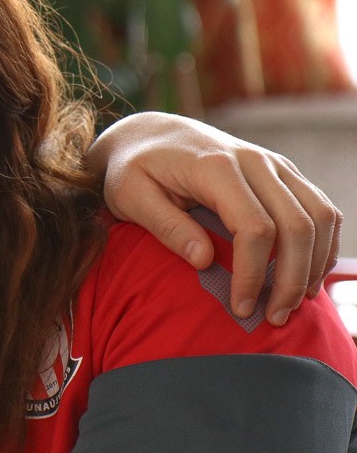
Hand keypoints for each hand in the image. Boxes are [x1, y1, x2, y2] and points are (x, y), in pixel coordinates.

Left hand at [87, 111, 341, 325]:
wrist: (147, 134)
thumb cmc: (131, 168)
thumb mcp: (130, 196)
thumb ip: (166, 226)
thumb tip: (204, 262)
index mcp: (215, 167)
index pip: (255, 227)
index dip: (254, 274)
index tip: (241, 308)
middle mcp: (254, 160)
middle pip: (297, 225)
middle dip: (291, 278)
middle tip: (274, 318)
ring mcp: (273, 164)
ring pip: (320, 215)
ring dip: (315, 264)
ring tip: (293, 304)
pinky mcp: (281, 171)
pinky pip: (320, 207)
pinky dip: (322, 244)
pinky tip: (306, 276)